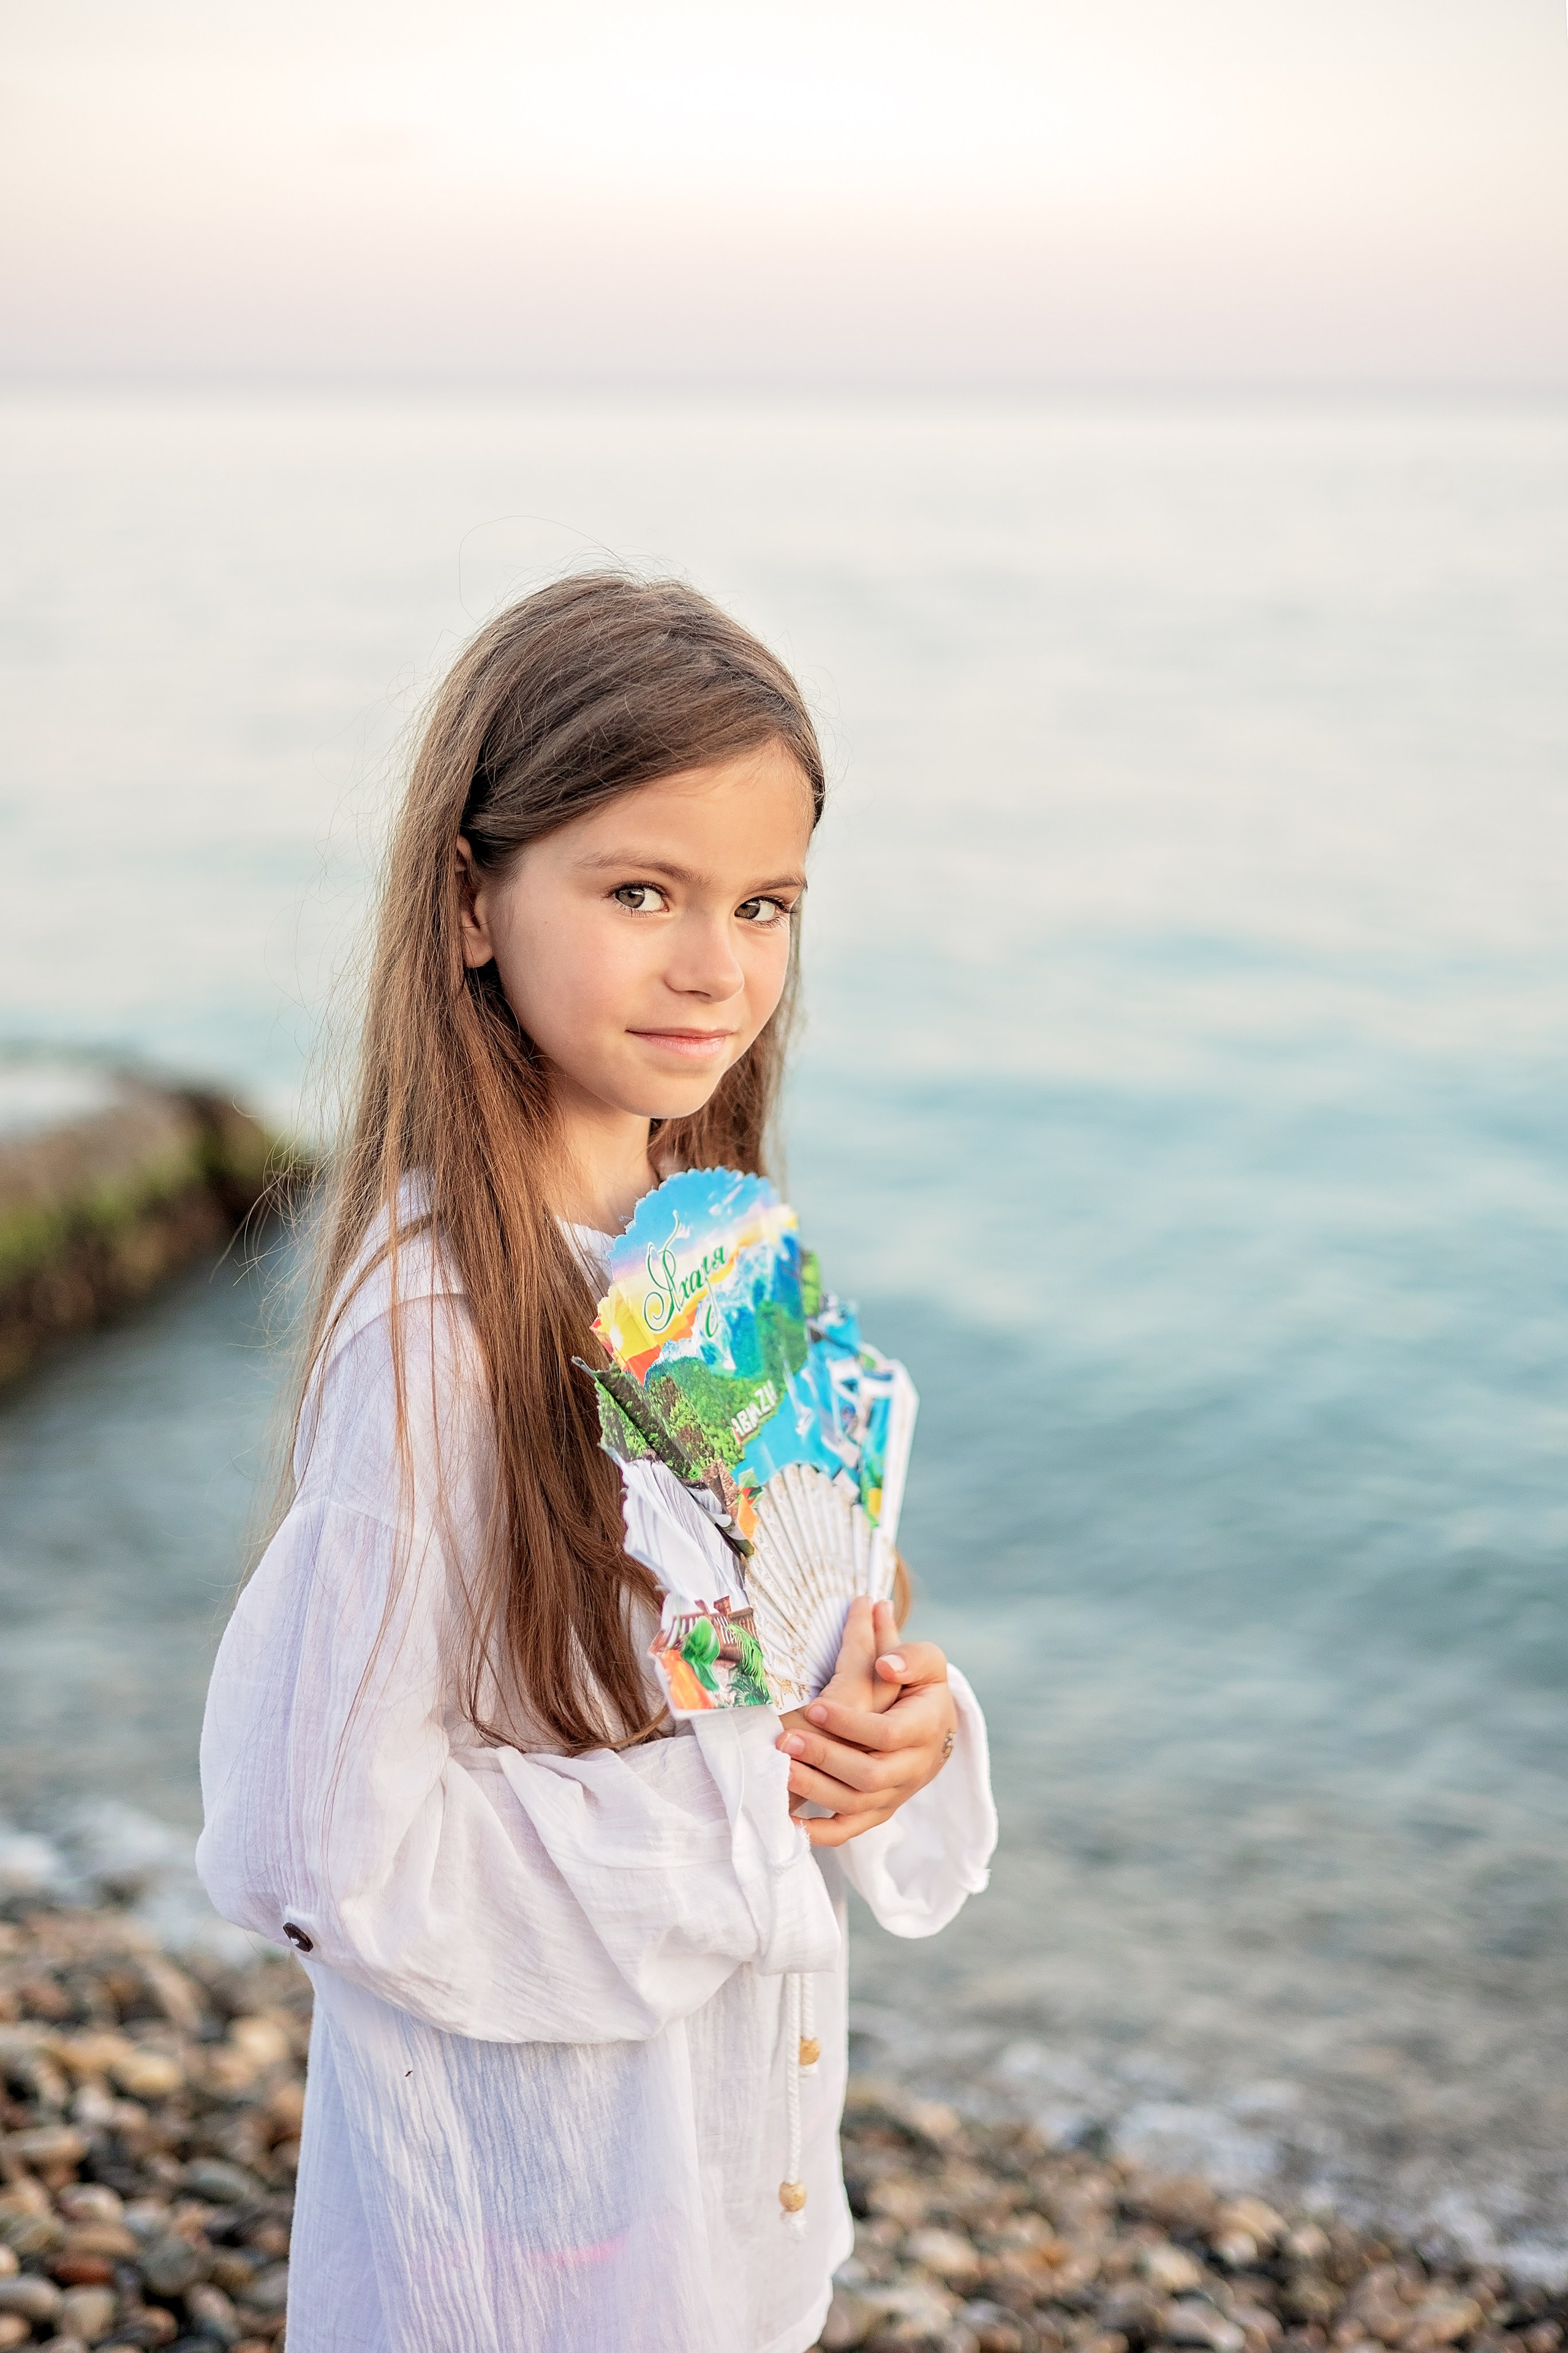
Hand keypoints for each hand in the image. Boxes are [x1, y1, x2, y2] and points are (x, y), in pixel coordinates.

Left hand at [775, 1596, 957, 1848]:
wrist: (937, 1731)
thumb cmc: (922, 1687)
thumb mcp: (927, 1662)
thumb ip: (910, 1656)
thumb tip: (886, 1665)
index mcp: (925, 1728)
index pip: (889, 1734)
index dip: (851, 1724)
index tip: (814, 1707)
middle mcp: (912, 1767)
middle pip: (870, 1775)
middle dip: (825, 1759)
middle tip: (786, 1740)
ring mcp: (894, 1793)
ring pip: (856, 1805)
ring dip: (816, 1790)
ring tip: (781, 1770)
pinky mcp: (878, 1811)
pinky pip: (849, 1830)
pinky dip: (820, 1833)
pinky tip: (789, 1821)